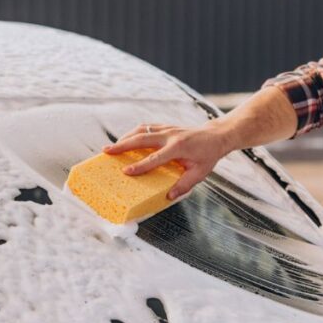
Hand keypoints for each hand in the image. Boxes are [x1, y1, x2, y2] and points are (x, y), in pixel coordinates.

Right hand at [104, 121, 233, 199]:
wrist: (215, 136)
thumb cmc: (207, 156)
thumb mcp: (200, 173)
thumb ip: (185, 185)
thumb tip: (169, 196)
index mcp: (178, 148)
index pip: (155, 158)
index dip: (140, 165)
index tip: (126, 172)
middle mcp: (170, 136)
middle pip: (142, 138)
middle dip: (123, 145)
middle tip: (107, 152)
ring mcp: (167, 129)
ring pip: (141, 130)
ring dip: (125, 137)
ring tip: (112, 147)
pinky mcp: (165, 126)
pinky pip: (145, 127)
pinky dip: (133, 133)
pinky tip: (125, 140)